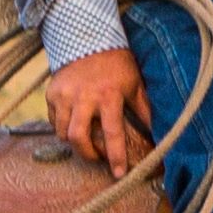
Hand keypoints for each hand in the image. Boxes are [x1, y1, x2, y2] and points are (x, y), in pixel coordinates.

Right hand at [47, 47, 149, 171]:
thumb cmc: (117, 65)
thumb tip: (160, 134)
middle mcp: (84, 96)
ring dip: (74, 142)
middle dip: (87, 154)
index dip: (115, 157)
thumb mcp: (135, 84)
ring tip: (85, 139)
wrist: (89, 38)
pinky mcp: (52, 92)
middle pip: (78, 137)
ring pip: (62, 132)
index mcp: (109, 95)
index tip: (119, 174)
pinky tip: (74, 122)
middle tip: (96, 158)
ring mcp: (65, 94)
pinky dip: (62, 127)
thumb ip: (144, 110)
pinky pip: (54, 120)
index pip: (113, 133)